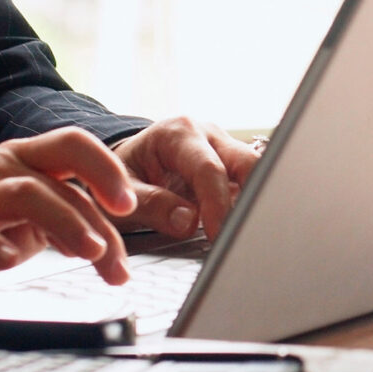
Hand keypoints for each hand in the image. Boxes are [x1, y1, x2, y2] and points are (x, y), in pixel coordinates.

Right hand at [0, 127, 138, 300]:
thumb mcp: (31, 219)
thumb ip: (71, 220)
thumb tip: (113, 245)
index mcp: (26, 158)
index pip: (73, 144)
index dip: (106, 168)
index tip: (131, 204)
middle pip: (55, 179)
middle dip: (94, 217)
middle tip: (115, 255)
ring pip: (23, 195)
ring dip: (63, 223)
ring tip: (88, 253)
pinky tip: (9, 259)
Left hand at [113, 116, 262, 240]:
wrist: (117, 168)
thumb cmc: (118, 177)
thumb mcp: (122, 191)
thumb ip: (151, 205)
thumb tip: (188, 222)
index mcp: (178, 133)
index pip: (209, 169)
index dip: (217, 205)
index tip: (218, 236)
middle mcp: (207, 136)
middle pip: (247, 162)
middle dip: (251, 199)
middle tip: (242, 236)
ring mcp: (223, 152)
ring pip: (255, 174)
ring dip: (252, 205)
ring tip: (244, 238)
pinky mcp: (230, 171)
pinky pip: (248, 188)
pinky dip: (247, 210)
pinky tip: (241, 232)